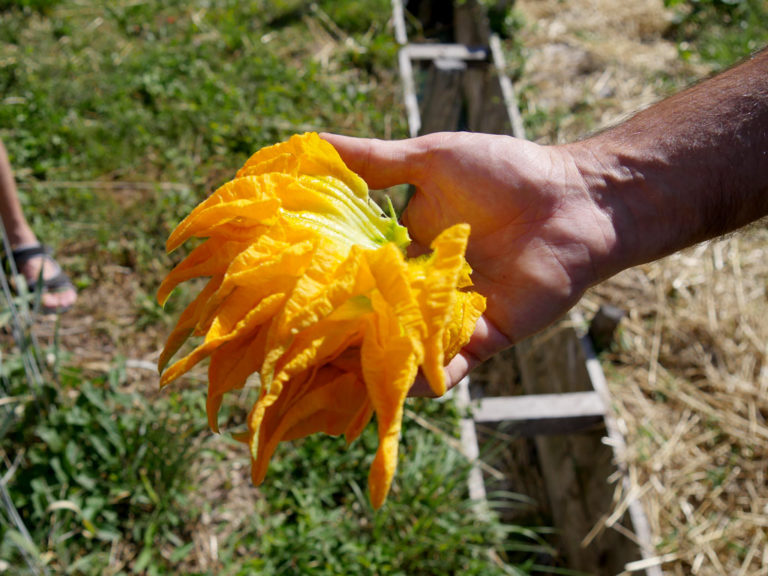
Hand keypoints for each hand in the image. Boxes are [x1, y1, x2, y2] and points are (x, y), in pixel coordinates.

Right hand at [322, 132, 615, 392]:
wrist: (576, 197)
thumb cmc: (507, 172)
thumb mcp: (430, 158)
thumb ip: (373, 160)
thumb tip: (309, 144)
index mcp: (405, 248)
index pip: (355, 275)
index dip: (325, 288)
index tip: (284, 299)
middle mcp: (422, 287)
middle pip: (374, 318)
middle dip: (341, 336)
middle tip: (294, 354)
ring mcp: (451, 316)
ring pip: (403, 348)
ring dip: (372, 363)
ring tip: (327, 384)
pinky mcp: (483, 338)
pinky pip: (447, 364)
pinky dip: (422, 378)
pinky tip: (392, 388)